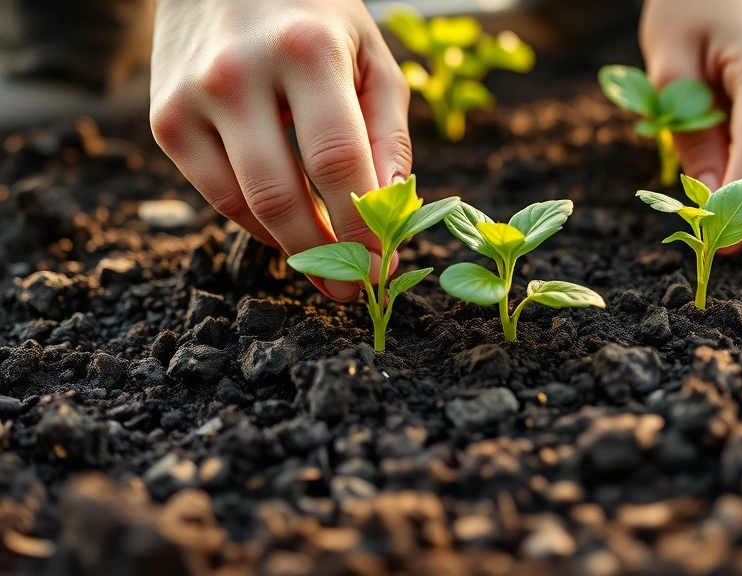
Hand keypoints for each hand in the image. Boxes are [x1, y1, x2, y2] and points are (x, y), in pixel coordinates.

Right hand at [150, 0, 410, 299]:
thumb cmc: (315, 20)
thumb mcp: (371, 57)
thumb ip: (388, 134)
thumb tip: (390, 213)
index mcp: (305, 51)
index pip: (338, 162)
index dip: (362, 229)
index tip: (384, 269)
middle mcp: (237, 73)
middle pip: (282, 197)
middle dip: (324, 256)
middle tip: (353, 287)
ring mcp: (191, 98)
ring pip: (244, 206)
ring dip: (292, 248)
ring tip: (327, 264)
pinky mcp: (164, 120)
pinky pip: (217, 195)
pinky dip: (257, 223)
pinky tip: (289, 228)